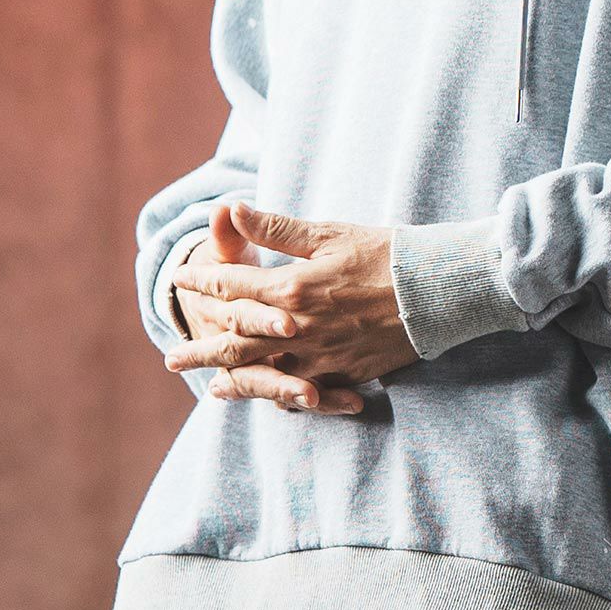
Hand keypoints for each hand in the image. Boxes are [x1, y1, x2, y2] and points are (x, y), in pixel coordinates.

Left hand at [165, 200, 419, 414]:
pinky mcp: (346, 373)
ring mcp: (322, 357)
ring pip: (265, 374)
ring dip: (234, 379)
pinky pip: (305, 392)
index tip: (181, 281)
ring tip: (211, 389)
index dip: (202, 283)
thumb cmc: (384, 253)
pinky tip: (272, 400)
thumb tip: (231, 209)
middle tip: (172, 358)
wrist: (438, 290)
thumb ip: (275, 228)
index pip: (232, 287)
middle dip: (202, 349)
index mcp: (291, 289)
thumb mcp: (327, 233)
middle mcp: (299, 330)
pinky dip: (283, 396)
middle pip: (236, 342)